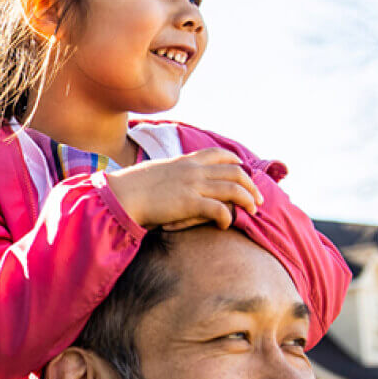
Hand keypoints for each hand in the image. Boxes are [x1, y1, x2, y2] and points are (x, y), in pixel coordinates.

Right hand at [108, 148, 262, 229]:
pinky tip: (225, 224)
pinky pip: (220, 209)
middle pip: (235, 171)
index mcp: (185, 161)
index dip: (236, 162)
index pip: (219, 154)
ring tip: (251, 211)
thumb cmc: (131, 187)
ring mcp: (193, 186)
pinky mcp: (189, 203)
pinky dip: (227, 217)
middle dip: (251, 185)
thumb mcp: (155, 171)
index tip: (243, 172)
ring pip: (234, 188)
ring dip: (248, 200)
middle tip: (257, 199)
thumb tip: (175, 180)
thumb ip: (171, 173)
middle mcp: (193, 170)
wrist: (120, 195)